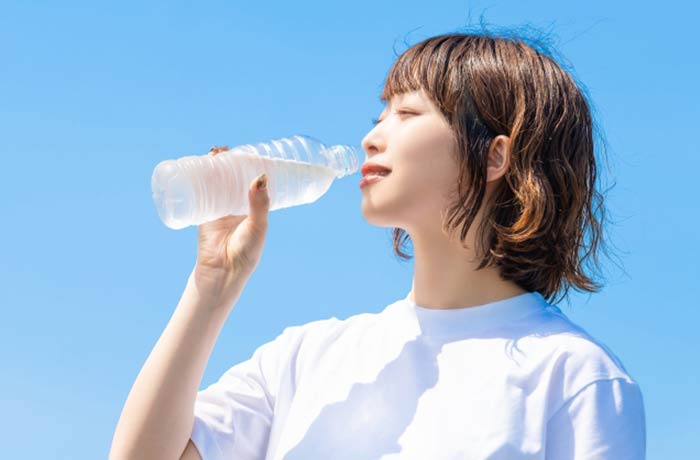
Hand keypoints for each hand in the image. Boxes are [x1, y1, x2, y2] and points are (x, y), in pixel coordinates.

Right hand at [192, 145, 270, 303]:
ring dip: (212, 167)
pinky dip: (197, 180)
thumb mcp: (258, 226)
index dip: (249, 167)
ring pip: (215, 184)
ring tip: (213, 153)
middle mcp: (236, 207)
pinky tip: (196, 167)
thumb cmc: (246, 252)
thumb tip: (261, 176)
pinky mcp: (203, 214)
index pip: (252, 183)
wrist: (223, 272)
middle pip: (232, 179)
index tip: (248, 151)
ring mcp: (218, 209)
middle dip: (228, 163)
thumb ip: (260, 204)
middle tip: (225, 150)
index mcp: (253, 209)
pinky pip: (199, 194)